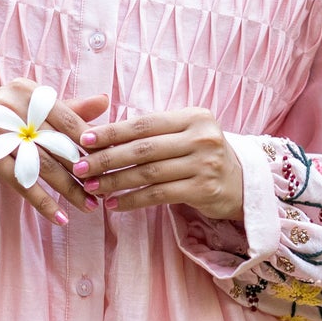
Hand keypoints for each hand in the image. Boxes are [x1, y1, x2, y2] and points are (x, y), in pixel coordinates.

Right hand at [0, 81, 109, 226]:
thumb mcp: (28, 109)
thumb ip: (67, 107)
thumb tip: (105, 100)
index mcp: (28, 91)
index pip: (69, 119)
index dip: (91, 143)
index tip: (111, 163)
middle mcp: (14, 106)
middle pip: (60, 143)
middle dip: (86, 169)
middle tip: (107, 189)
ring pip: (45, 164)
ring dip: (70, 189)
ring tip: (90, 205)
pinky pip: (23, 182)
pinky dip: (43, 202)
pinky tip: (60, 217)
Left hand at [73, 108, 244, 219]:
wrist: (242, 183)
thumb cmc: (201, 155)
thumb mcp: (185, 134)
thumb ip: (153, 131)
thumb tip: (102, 135)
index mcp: (194, 116)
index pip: (144, 123)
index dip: (112, 132)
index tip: (85, 140)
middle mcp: (201, 137)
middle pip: (143, 148)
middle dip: (106, 159)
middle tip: (79, 167)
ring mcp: (205, 164)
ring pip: (148, 173)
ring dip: (115, 182)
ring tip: (91, 187)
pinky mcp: (204, 190)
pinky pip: (158, 195)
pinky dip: (132, 200)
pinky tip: (114, 204)